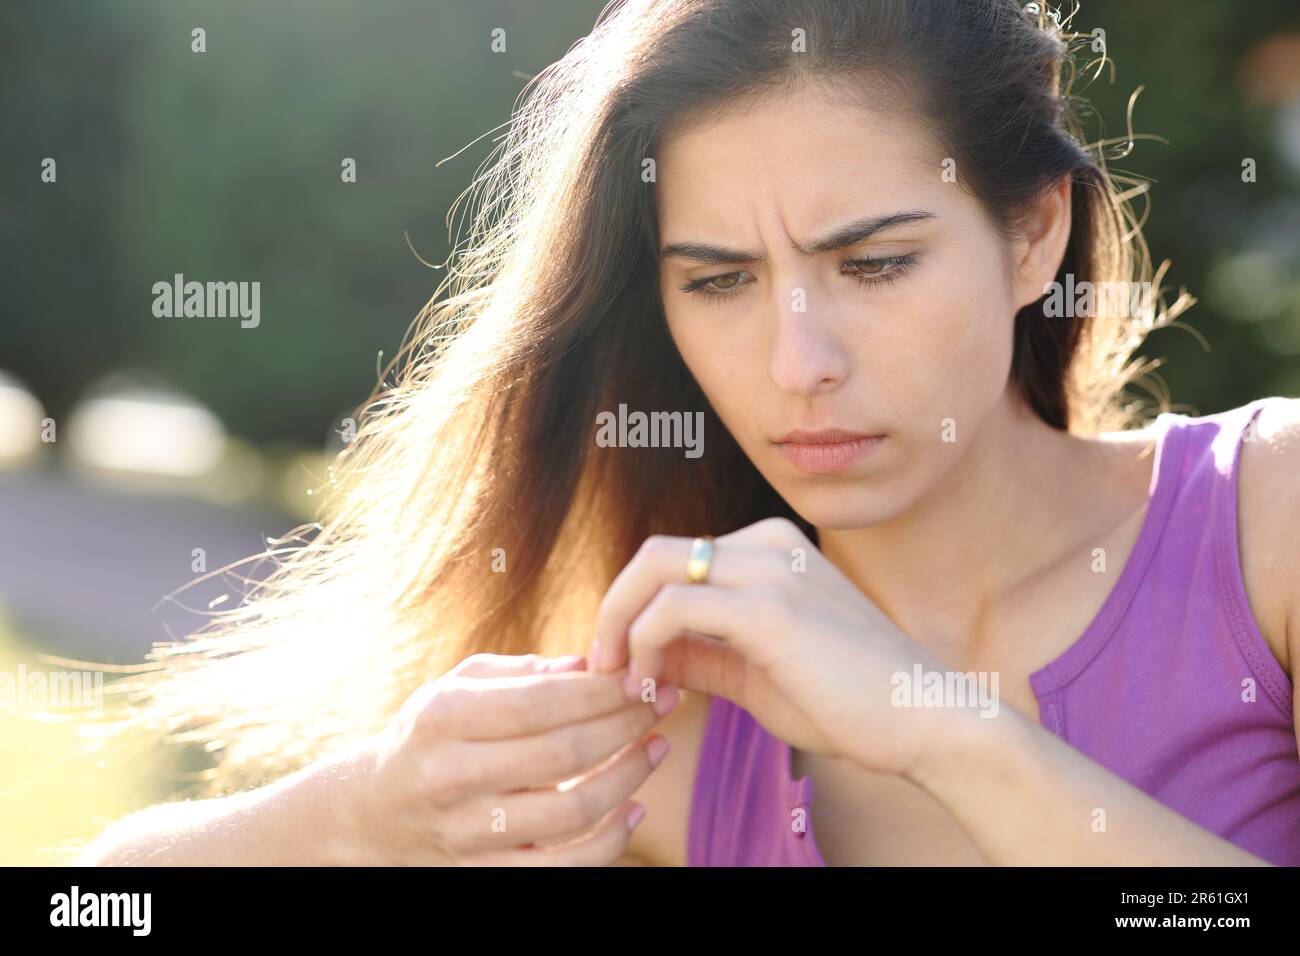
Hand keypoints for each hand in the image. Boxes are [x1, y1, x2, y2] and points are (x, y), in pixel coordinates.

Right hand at [346, 652, 677, 864]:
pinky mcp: (486, 874)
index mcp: (444, 718)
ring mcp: (468, 833)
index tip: (644, 675)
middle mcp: (452, 776)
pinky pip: (564, 868)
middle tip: (663, 702)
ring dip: (629, 777)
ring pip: (572, 811)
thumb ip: (524, 672)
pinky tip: (634, 809)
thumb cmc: (433, 732)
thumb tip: (592, 663)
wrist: (375, 810)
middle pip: (564, 753)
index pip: (543, 701)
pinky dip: (610, 842)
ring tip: (656, 746)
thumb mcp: (459, 685)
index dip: (604, 690)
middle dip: (627, 723)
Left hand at [590, 517, 956, 775]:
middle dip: (613, 610)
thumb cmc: (848, 702)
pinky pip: (673, 608)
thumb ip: (701, 655)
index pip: (672, 562)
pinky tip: (653, 688)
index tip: (621, 668)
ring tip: (622, 685)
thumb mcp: (755, 673)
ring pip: (653, 569)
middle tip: (600, 668)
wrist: (924, 720)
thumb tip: (640, 658)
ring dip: (619, 628)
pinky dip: (645, 645)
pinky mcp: (769, 606)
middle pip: (653, 555)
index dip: (632, 612)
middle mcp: (766, 543)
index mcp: (769, 548)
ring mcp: (769, 568)